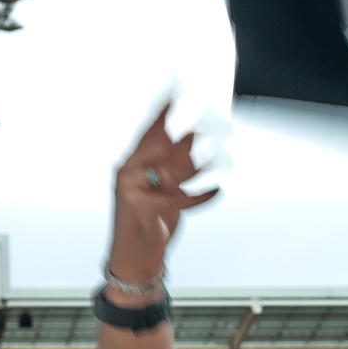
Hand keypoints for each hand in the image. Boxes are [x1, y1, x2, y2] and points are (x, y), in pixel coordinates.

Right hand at [107, 103, 219, 285]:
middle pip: (161, 144)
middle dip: (186, 133)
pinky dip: (199, 196)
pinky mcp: (143, 210)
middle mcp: (128, 172)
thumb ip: (177, 169)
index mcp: (132, 164)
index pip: (149, 130)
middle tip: (210, 120)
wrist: (133, 262)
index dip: (163, 109)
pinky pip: (178, 198)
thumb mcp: (164, 192)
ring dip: (198, 164)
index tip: (177, 86)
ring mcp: (132, 191)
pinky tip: (215, 192)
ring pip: (171, 169)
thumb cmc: (151, 224)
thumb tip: (198, 143)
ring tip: (219, 157)